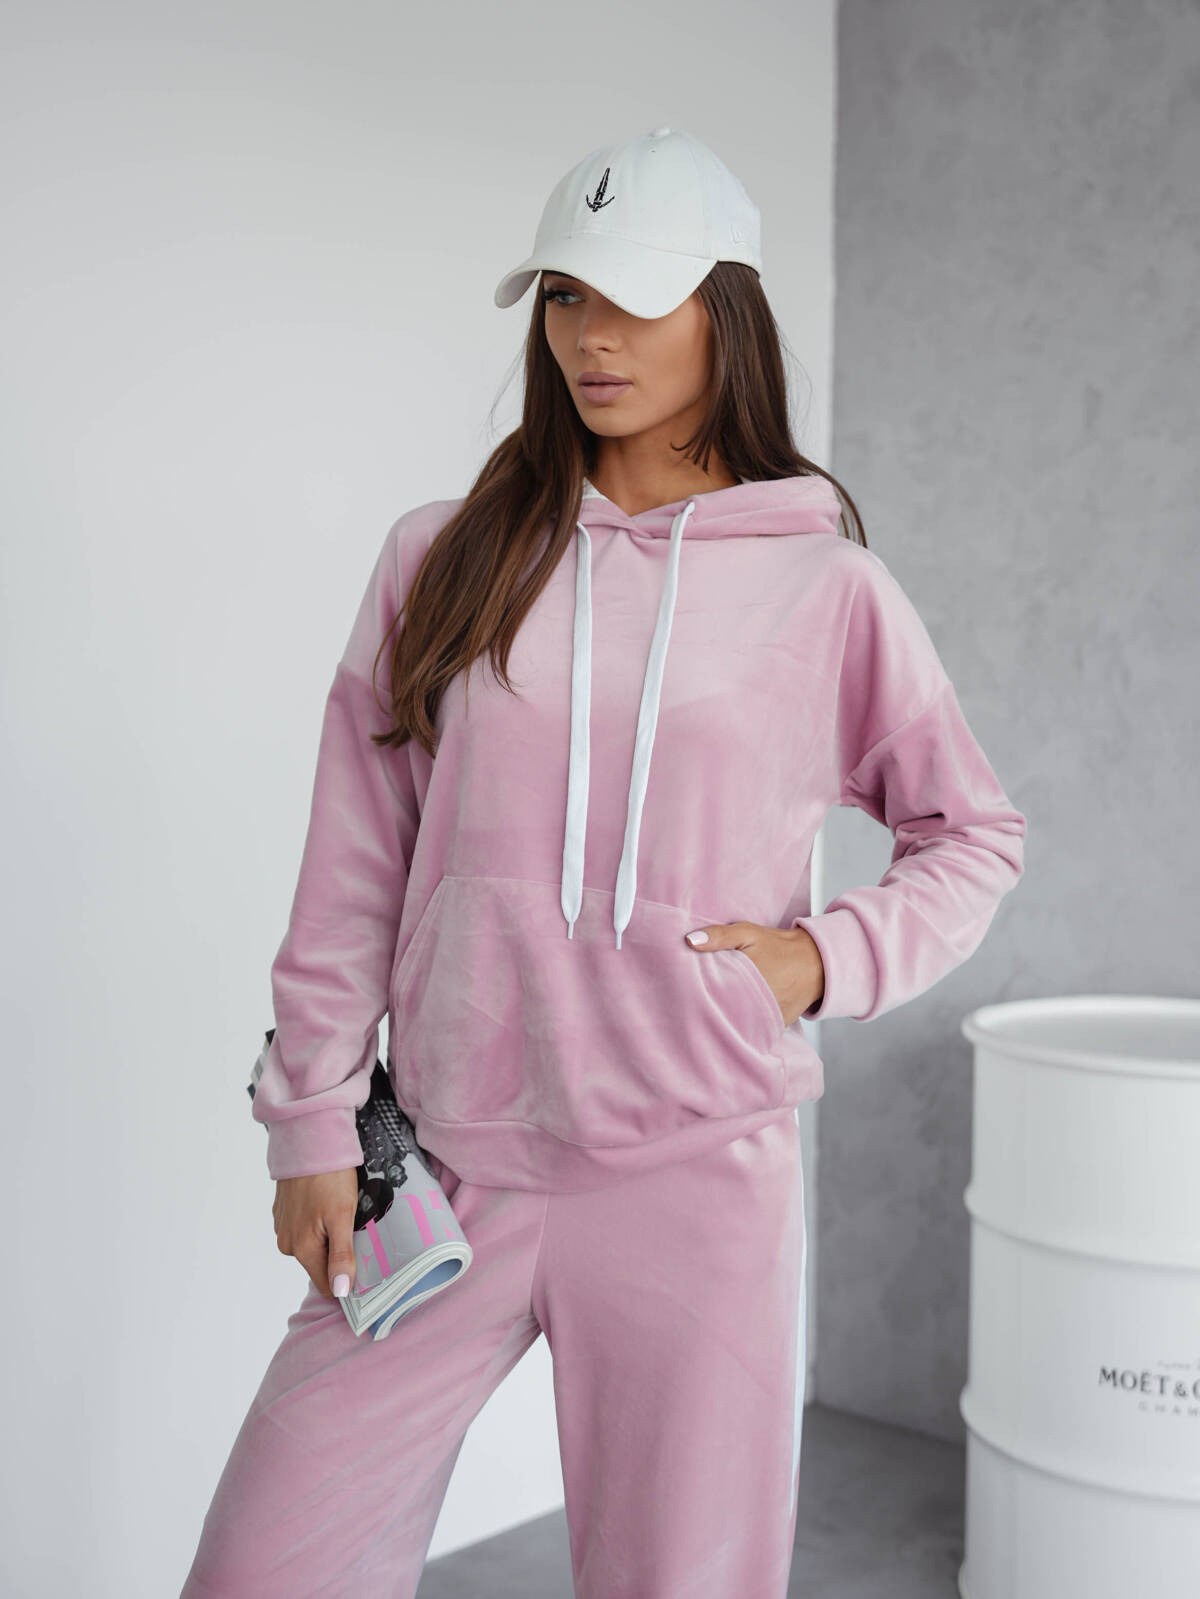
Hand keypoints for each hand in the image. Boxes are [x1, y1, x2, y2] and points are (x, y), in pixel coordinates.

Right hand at [272, 1168, 358, 1299]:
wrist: (308, 1139)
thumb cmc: (328, 1176)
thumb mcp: (343, 1216)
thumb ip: (341, 1255)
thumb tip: (341, 1291)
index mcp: (302, 1249)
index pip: (327, 1285)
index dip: (347, 1279)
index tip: (365, 1262)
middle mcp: (288, 1243)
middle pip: (321, 1264)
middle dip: (340, 1253)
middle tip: (357, 1227)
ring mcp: (283, 1227)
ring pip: (314, 1246)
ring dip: (330, 1235)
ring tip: (342, 1211)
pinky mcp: (283, 1213)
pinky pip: (305, 1229)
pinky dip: (318, 1221)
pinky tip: (327, 1203)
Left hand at [684, 920, 824, 1026]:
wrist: (816, 963)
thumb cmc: (779, 946)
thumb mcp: (748, 932)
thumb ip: (719, 936)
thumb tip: (689, 941)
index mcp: (743, 978)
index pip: (708, 992)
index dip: (692, 991)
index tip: (678, 989)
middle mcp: (753, 1002)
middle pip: (718, 1010)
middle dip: (704, 1007)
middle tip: (685, 1004)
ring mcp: (764, 1017)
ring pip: (733, 1024)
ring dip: (721, 1019)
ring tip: (702, 1015)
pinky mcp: (773, 1027)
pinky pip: (751, 1031)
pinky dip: (740, 1026)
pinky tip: (729, 1020)